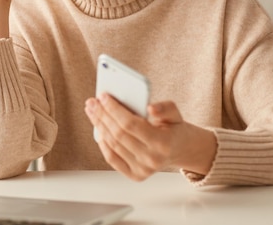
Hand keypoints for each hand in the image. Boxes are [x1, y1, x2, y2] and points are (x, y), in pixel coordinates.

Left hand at [85, 94, 216, 180]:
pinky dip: (103, 144)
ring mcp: (143, 170)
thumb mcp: (175, 114)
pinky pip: (112, 159)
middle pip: (118, 134)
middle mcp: (152, 159)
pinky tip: (98, 129)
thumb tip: (150, 108)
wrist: (180, 150)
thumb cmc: (173, 129)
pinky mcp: (135, 175)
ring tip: (92, 111)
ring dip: (99, 126)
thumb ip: (164, 108)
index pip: (130, 124)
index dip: (114, 109)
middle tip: (92, 102)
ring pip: (113, 145)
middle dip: (102, 115)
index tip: (103, 96)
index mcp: (163, 143)